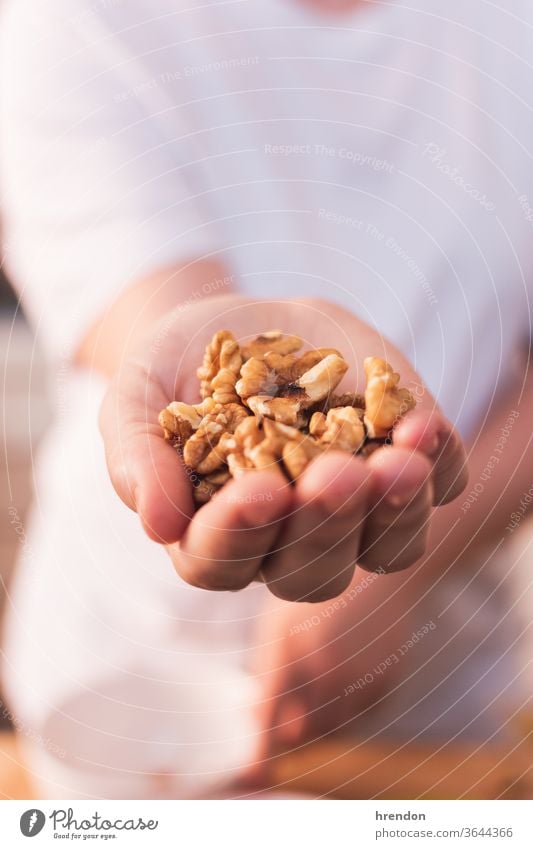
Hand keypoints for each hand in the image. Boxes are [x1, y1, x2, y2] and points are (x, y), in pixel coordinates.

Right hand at [99, 295, 467, 601]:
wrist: (248, 322)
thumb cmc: (181, 366)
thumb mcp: (140, 395)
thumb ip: (137, 456)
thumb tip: (156, 523)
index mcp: (217, 535)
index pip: (223, 562)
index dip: (239, 536)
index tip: (259, 489)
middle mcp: (289, 538)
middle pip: (314, 572)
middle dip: (327, 527)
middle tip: (336, 475)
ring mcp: (355, 509)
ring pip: (388, 547)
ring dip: (396, 512)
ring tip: (399, 461)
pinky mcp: (405, 465)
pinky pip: (439, 486)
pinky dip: (440, 464)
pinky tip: (425, 424)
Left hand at [251, 570, 420, 763]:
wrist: (378, 574)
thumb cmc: (316, 595)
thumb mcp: (281, 620)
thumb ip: (268, 667)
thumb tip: (254, 715)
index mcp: (289, 647)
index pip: (269, 713)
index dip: (259, 750)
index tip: (250, 778)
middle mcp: (325, 667)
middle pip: (300, 729)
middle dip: (287, 730)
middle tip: (282, 717)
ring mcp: (358, 677)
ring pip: (329, 726)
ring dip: (315, 719)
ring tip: (316, 678)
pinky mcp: (384, 682)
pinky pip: (357, 716)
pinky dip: (344, 708)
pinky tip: (343, 673)